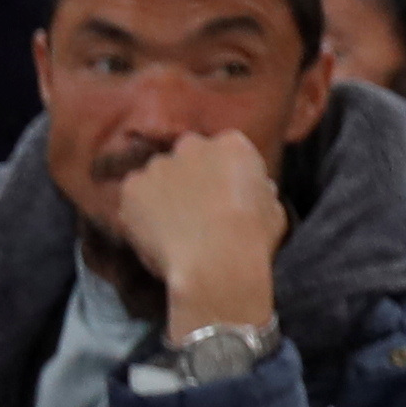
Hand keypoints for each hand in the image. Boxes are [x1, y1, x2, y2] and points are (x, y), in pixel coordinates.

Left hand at [96, 128, 287, 334]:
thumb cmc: (253, 240)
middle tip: (193, 212)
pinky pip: (133, 197)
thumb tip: (255, 190)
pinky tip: (153, 235)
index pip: (223, 152)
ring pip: (157, 176)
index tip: (221, 199)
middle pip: (187, 157)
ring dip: (162, 194)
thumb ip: (259, 191)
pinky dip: (139, 212)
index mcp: (232, 144)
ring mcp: (159, 164)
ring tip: (171, 229)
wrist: (216, 262)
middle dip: (189, 178)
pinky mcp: (132, 186)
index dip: (221, 177)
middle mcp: (193, 145)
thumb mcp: (273, 209)